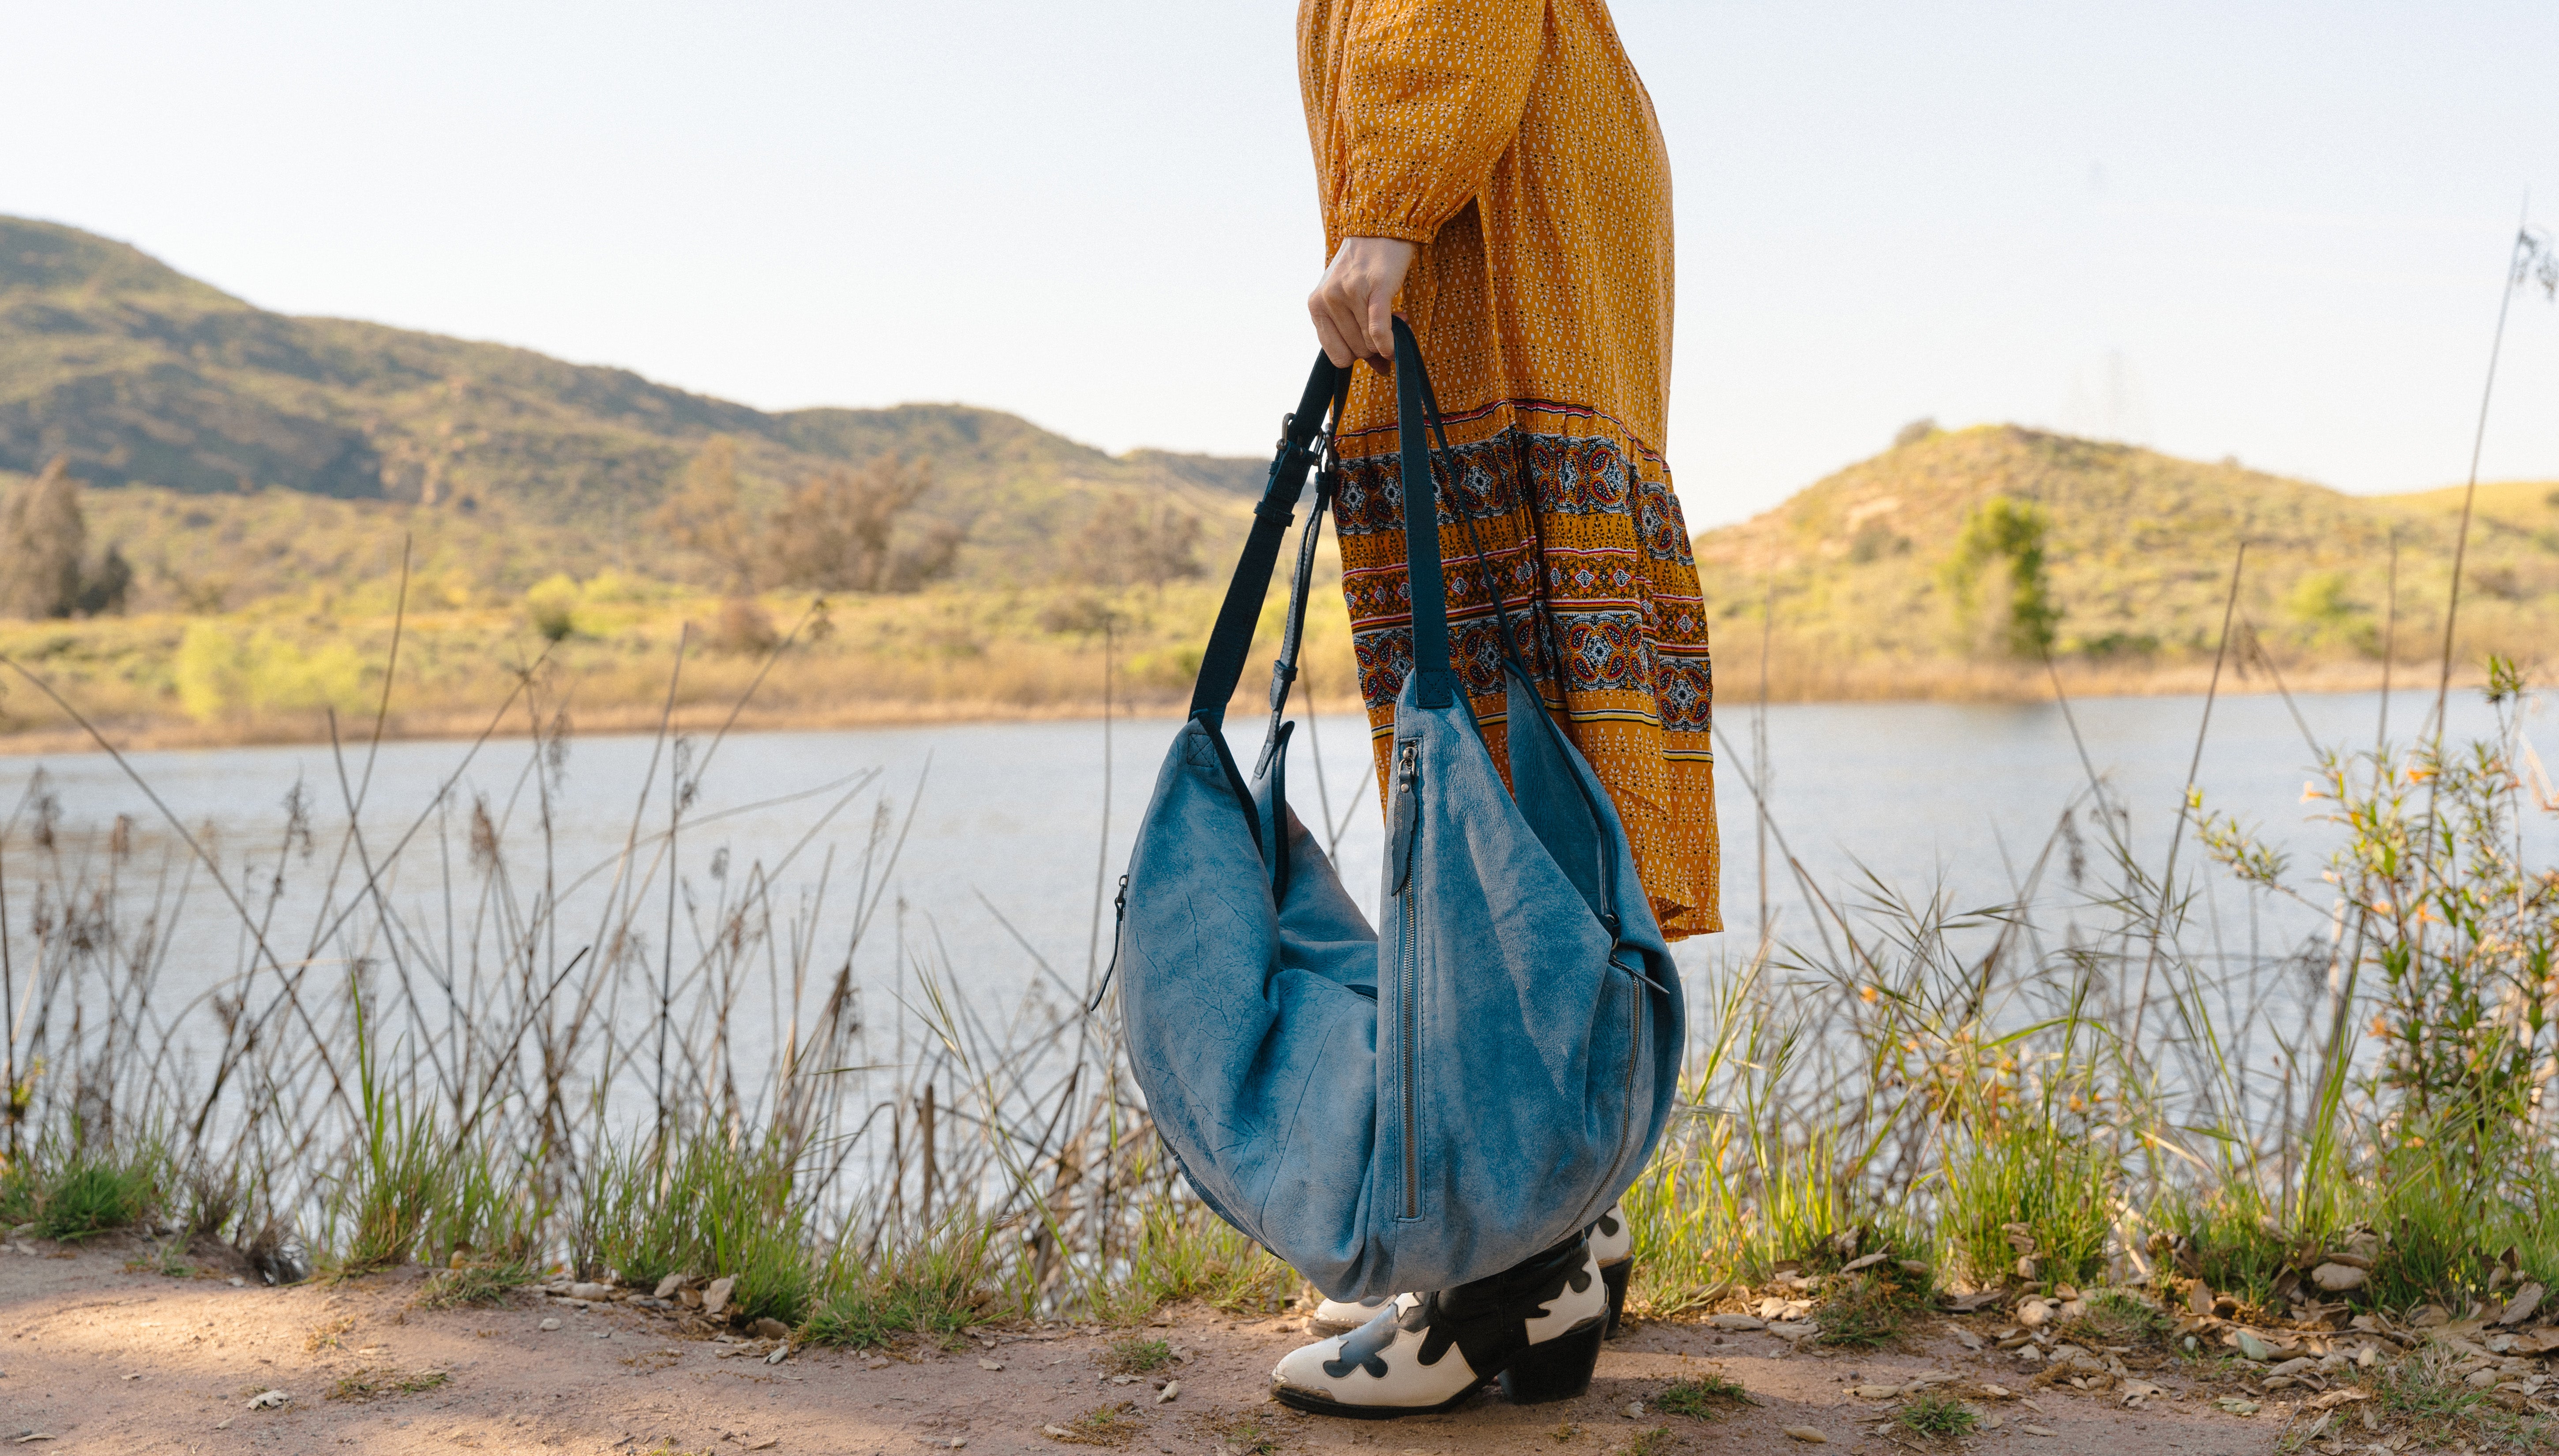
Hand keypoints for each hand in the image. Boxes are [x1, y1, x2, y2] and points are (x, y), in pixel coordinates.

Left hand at [1308, 237, 1416, 368]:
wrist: (1379, 230)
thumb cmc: (1363, 269)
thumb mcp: (1347, 299)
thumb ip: (1357, 333)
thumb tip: (1382, 369)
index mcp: (1316, 306)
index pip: (1336, 355)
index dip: (1357, 356)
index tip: (1369, 346)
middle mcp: (1328, 300)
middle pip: (1356, 351)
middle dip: (1374, 347)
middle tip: (1385, 327)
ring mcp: (1348, 293)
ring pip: (1370, 342)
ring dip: (1386, 340)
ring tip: (1394, 317)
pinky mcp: (1374, 288)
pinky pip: (1378, 329)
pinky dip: (1388, 343)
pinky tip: (1395, 348)